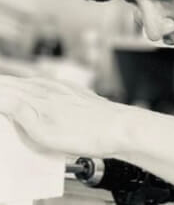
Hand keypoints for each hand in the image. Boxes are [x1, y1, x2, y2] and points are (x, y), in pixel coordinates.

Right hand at [0, 75, 128, 157]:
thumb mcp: (45, 132)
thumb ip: (21, 112)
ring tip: (8, 88)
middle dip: (5, 86)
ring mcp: (66, 89)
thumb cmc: (88, 133)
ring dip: (18, 85)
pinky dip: (37, 87)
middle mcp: (53, 88)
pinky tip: (40, 92)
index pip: (8, 87)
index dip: (1, 89)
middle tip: (0, 88)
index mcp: (41, 97)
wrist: (120, 127)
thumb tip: (3, 97)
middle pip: (19, 83)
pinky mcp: (76, 94)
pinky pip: (50, 87)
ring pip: (34, 83)